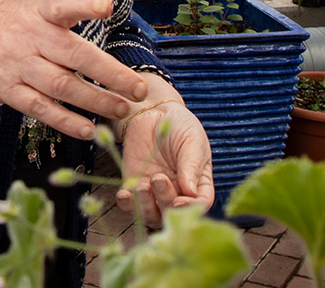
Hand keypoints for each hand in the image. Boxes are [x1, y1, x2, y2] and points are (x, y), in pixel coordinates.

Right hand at [0, 0, 146, 137]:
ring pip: (62, 87)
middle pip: (74, 56)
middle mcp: (29, 38)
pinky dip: (66, 121)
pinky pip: (41, 110)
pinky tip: (88, 129)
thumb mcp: (31, 7)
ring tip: (122, 110)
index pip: (62, 4)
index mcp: (38, 12)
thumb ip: (64, 14)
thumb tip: (107, 13)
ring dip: (96, 101)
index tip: (106, 7)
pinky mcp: (8, 91)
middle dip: (111, 74)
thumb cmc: (7, 24)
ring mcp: (17, 66)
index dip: (84, 4)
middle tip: (140, 88)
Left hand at [114, 79, 214, 228]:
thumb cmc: (179, 125)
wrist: (152, 111)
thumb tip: (192, 193)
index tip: (180, 200)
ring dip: (146, 206)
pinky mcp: (134, 185)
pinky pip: (129, 204)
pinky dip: (126, 204)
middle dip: (165, 200)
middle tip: (159, 179)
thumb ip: (192, 166)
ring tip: (143, 187)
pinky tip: (125, 194)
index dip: (191, 207)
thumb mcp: (192, 141)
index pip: (200, 203)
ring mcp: (154, 191)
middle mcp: (177, 191)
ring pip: (151, 214)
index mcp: (198, 182)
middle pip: (173, 211)